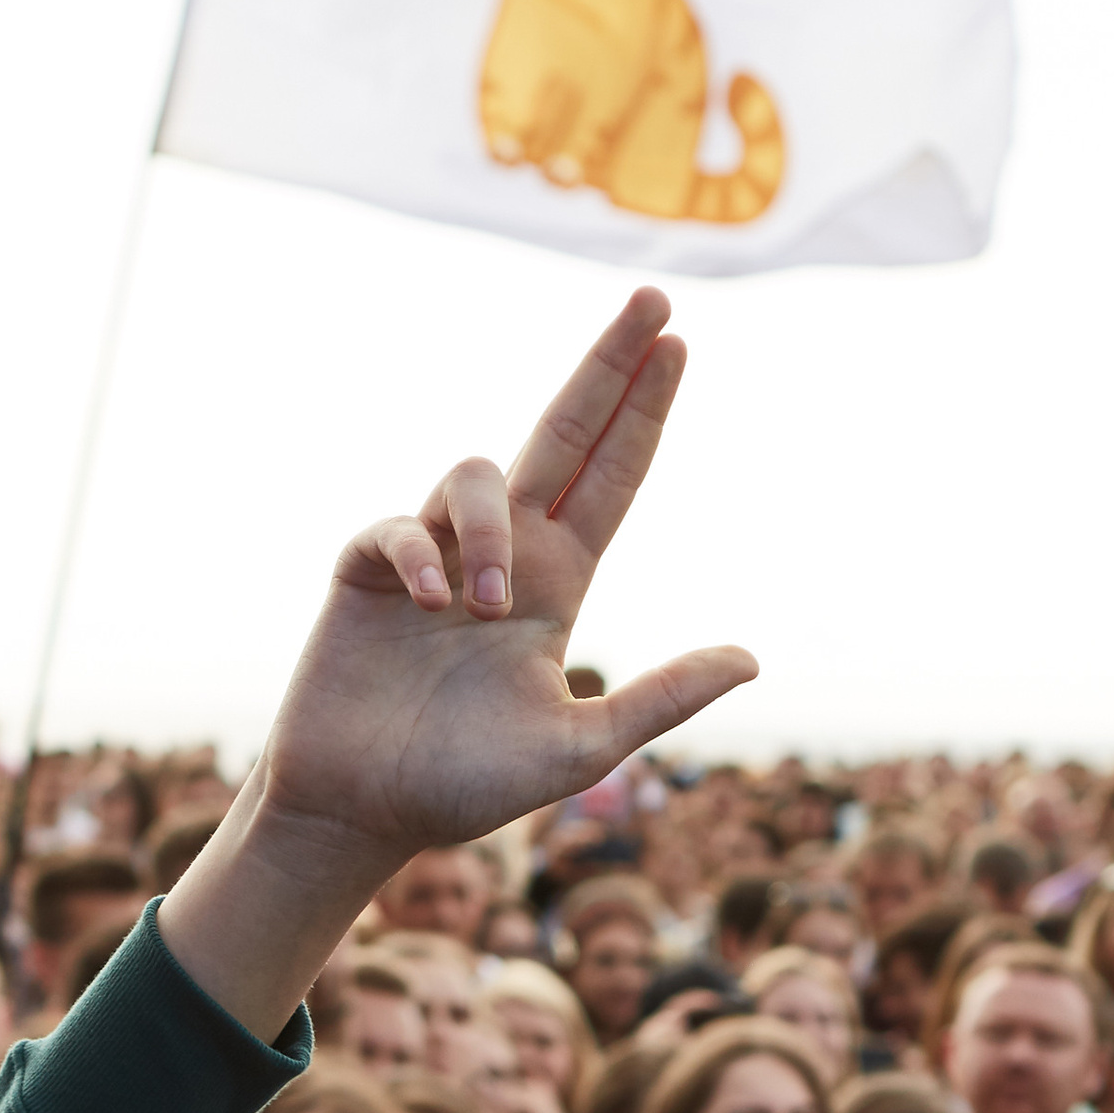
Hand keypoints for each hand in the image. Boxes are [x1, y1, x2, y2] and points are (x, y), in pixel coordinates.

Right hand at [162, 293, 752, 1040]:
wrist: (360, 813)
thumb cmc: (465, 787)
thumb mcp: (580, 748)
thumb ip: (661, 700)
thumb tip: (753, 657)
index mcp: (559, 584)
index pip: (612, 477)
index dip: (643, 411)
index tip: (677, 343)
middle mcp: (502, 554)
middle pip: (563, 432)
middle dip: (607, 365)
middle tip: (652, 299)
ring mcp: (434, 555)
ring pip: (478, 475)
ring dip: (491, 531)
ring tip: (486, 607)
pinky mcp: (369, 569)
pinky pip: (402, 526)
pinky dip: (423, 555)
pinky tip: (435, 605)